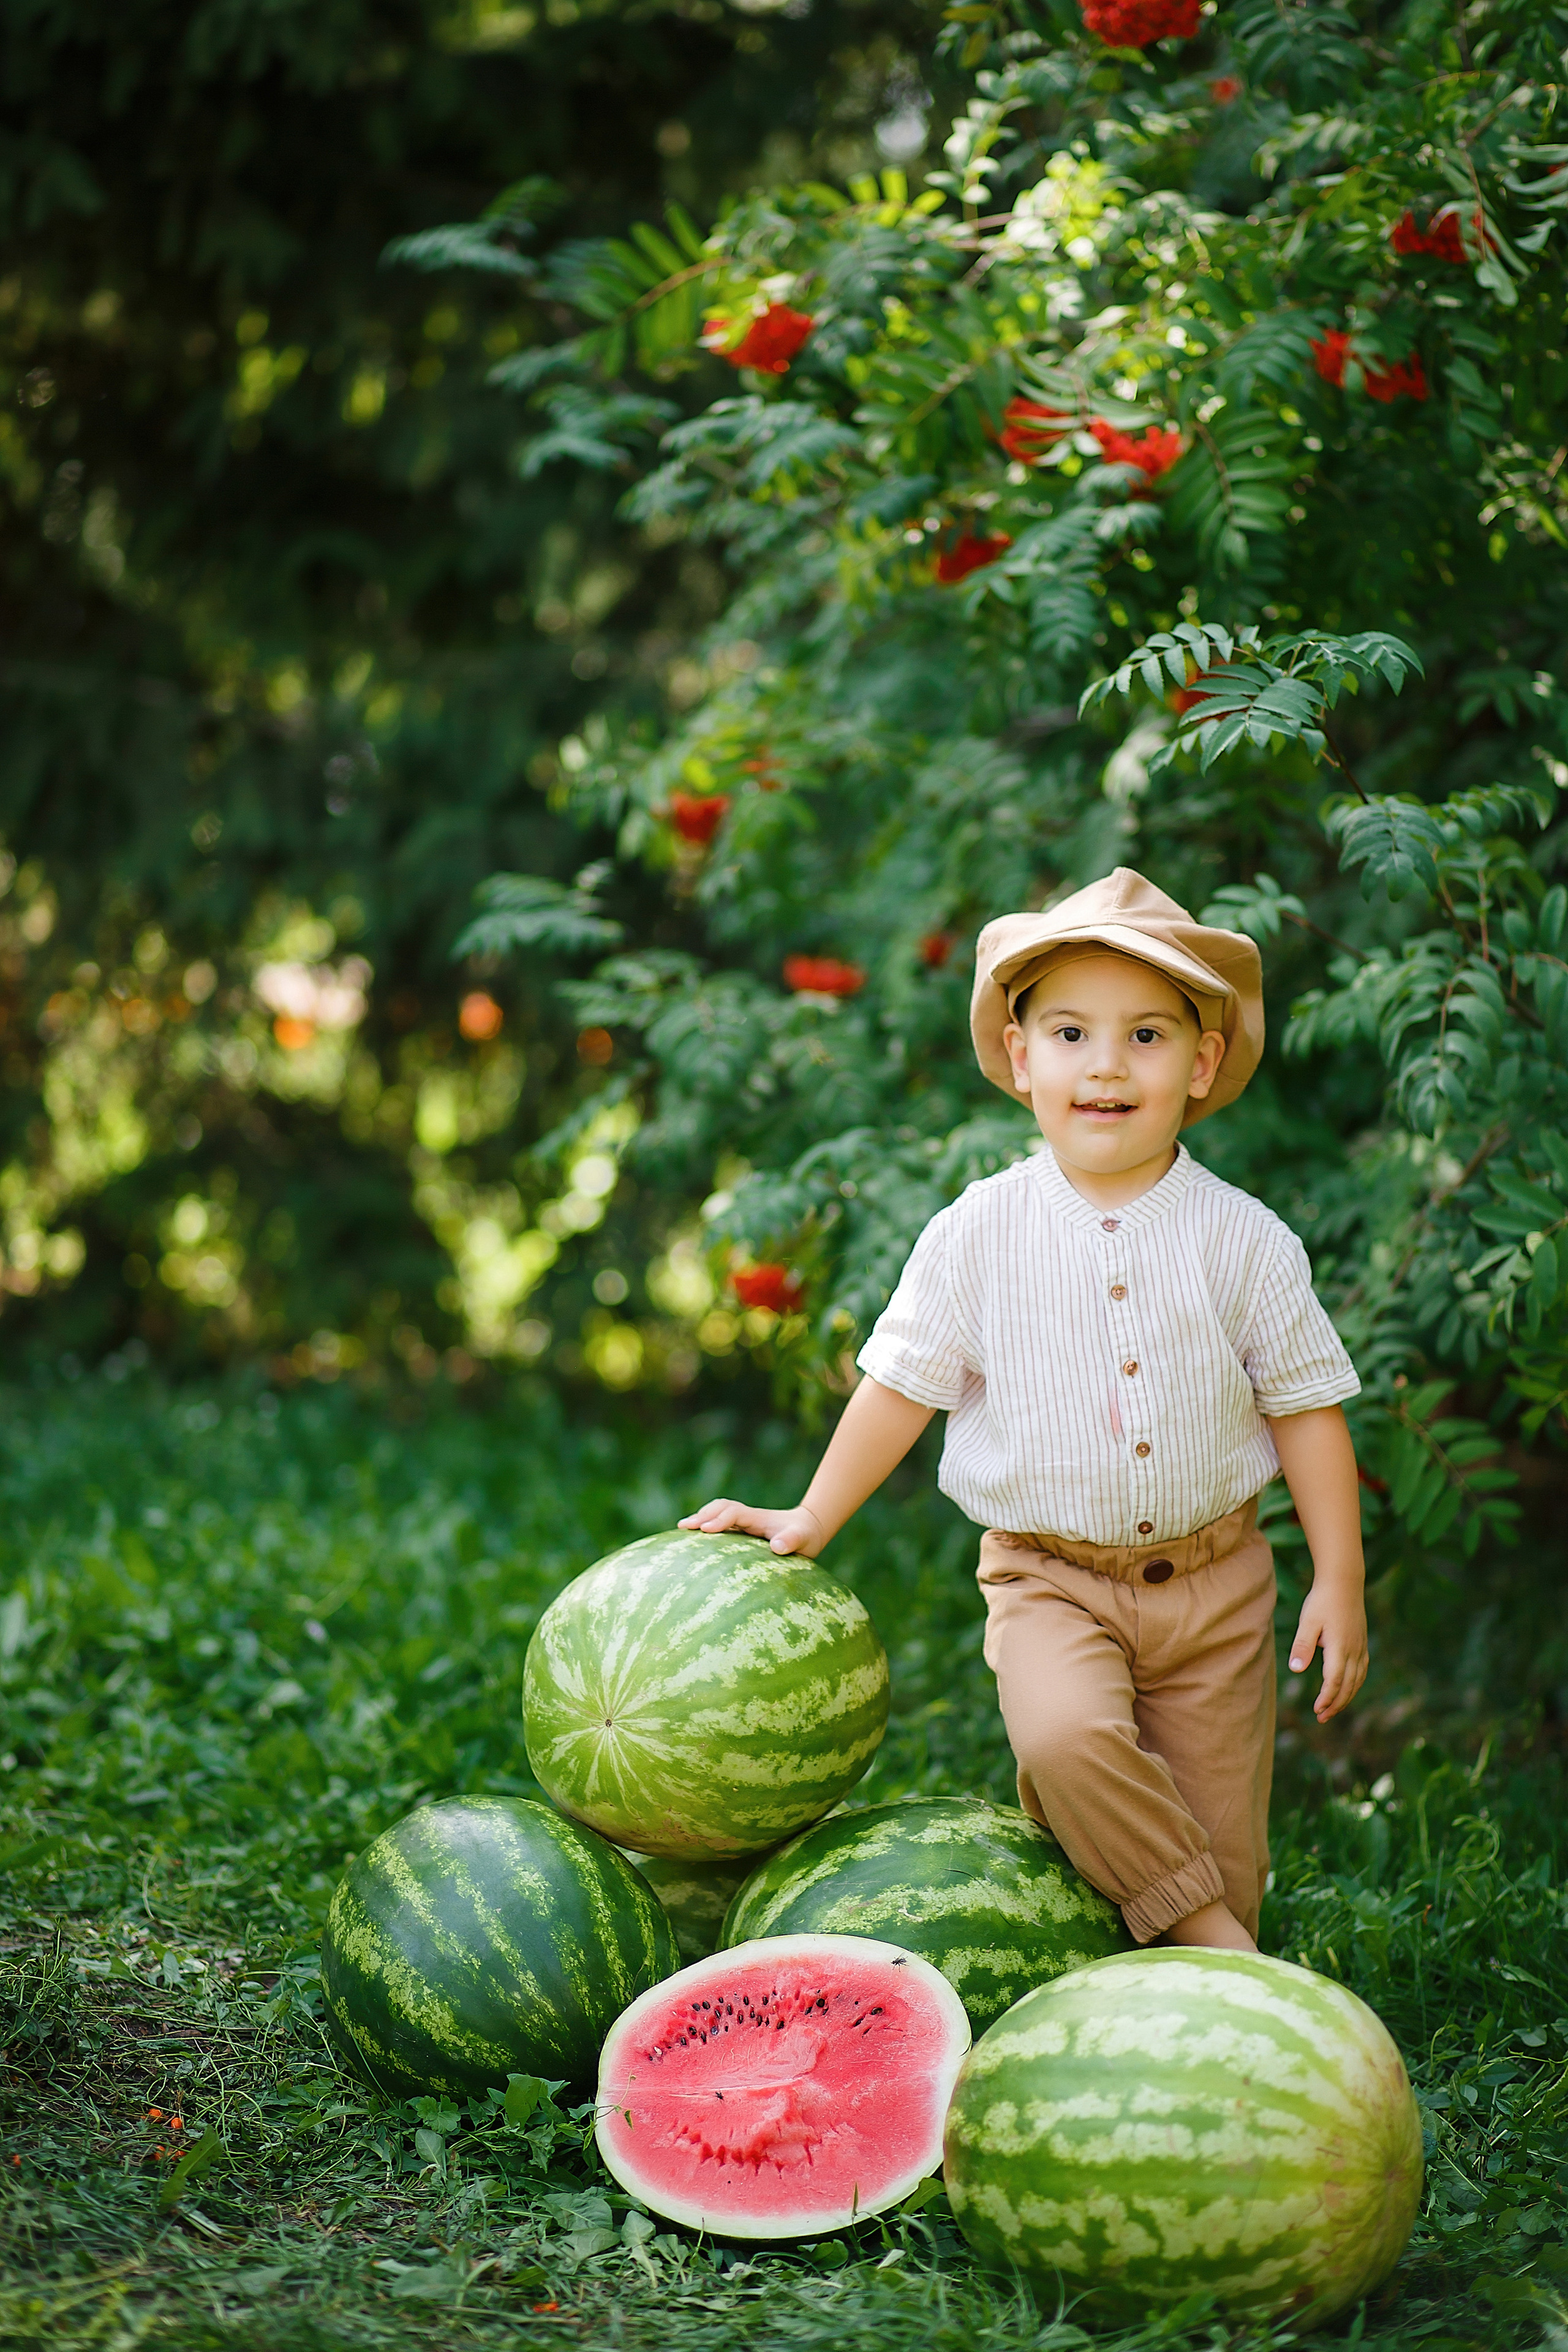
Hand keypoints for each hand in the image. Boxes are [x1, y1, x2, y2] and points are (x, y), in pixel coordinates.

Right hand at [678, 1498, 827, 1558]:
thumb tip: (777, 1547)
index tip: (706, 1530)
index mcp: (758, 1518)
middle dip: (702, 1515)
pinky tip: (692, 1539)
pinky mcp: (741, 1529)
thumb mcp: (803, 1539)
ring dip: (700, 1518)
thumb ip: (791, 1541)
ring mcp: (743, 1522)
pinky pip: (719, 1524)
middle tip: (683, 1527)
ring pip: (717, 1513)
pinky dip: (704, 1525)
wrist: (807, 1528)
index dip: (720, 1519)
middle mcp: (747, 1517)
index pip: (734, 1512)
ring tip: (681, 1529)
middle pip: (720, 1507)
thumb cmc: (804, 1535)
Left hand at [1288, 1582, 1368, 1721]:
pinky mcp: (1362, 1643)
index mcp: (1339, 1648)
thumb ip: (1302, 1645)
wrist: (1344, 1581)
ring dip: (1346, 1697)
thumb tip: (1295, 1669)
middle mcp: (1354, 1651)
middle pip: (1348, 1686)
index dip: (1326, 1698)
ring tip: (1333, 1709)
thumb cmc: (1322, 1601)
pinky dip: (1355, 1684)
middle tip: (1322, 1718)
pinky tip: (1348, 1688)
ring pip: (1357, 1680)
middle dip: (1336, 1704)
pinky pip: (1362, 1670)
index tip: (1316, 1710)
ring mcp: (1360, 1647)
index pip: (1334, 1681)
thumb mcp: (1308, 1621)